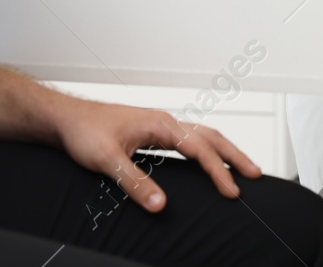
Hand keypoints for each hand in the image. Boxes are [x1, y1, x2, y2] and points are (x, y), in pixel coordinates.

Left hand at [52, 96, 261, 212]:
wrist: (66, 119)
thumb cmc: (84, 132)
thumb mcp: (108, 160)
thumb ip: (135, 182)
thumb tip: (161, 204)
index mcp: (160, 124)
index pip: (199, 149)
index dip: (218, 172)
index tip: (232, 192)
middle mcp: (164, 122)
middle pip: (210, 136)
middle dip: (235, 155)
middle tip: (256, 174)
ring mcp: (160, 126)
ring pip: (202, 136)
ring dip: (223, 151)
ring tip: (241, 168)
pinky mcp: (153, 133)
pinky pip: (188, 140)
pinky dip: (206, 151)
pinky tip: (207, 163)